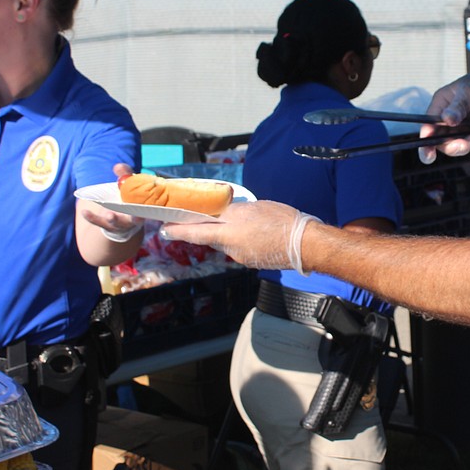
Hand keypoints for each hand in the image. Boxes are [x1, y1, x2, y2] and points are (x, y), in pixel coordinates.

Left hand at [80, 163, 141, 240]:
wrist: (122, 218)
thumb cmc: (130, 198)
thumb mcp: (130, 186)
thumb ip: (126, 176)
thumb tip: (118, 167)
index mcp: (142, 209)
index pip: (147, 209)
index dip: (148, 208)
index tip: (150, 205)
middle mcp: (132, 219)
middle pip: (134, 220)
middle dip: (135, 218)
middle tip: (136, 216)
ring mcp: (119, 224)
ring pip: (116, 223)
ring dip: (113, 219)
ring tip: (109, 214)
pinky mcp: (106, 225)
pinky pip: (98, 222)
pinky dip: (91, 218)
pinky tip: (84, 212)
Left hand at [161, 200, 316, 271]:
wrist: (305, 244)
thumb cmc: (282, 221)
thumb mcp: (254, 208)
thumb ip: (234, 211)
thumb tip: (223, 213)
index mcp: (230, 232)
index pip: (196, 231)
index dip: (178, 231)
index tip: (164, 229)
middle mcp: (232, 247)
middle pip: (212, 237)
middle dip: (207, 228)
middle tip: (202, 218)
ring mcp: (242, 257)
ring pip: (228, 242)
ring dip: (230, 233)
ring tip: (248, 223)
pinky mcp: (253, 262)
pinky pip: (241, 248)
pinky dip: (243, 240)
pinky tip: (258, 233)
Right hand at [418, 60, 469, 162]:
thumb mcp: (468, 92)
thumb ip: (457, 107)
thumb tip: (447, 120)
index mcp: (439, 106)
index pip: (428, 127)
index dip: (426, 141)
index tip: (429, 154)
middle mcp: (446, 118)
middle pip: (440, 141)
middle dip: (452, 146)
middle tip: (464, 145)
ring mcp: (458, 127)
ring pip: (455, 146)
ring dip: (467, 145)